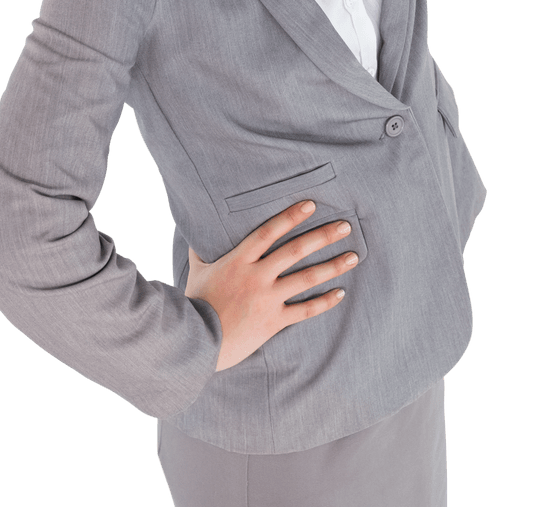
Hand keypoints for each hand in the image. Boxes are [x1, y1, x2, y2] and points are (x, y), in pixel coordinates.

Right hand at [185, 199, 357, 371]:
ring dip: (333, 266)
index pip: (269, 231)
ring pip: (307, 278)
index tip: (312, 205)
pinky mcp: (273, 322)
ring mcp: (267, 299)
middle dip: (323, 236)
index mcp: (238, 260)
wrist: (194, 344)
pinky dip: (324, 301)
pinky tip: (341, 293)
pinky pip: (305, 310)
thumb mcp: (198, 272)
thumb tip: (195, 231)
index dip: (291, 216)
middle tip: (345, 226)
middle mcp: (257, 276)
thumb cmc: (195, 305)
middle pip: (296, 250)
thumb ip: (202, 250)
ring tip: (354, 256)